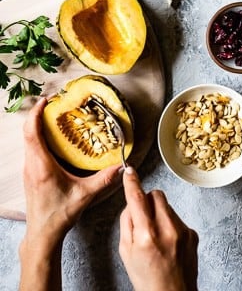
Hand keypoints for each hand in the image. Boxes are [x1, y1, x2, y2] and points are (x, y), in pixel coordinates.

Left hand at [19, 96, 120, 290]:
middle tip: (55, 102)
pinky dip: (39, 136)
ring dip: (37, 125)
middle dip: (38, 114)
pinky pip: (31, 148)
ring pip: (28, 140)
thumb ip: (104, 179)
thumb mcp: (85, 195)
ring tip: (55, 115)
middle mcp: (31, 164)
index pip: (32, 133)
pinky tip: (54, 136)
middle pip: (28, 132)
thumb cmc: (59, 215)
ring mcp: (29, 169)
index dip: (36, 113)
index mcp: (42, 166)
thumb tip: (121, 166)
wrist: (43, 234)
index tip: (46, 100)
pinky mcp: (30, 173)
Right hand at [119, 167, 198, 290]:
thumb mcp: (126, 253)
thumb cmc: (147, 280)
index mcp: (146, 236)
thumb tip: (131, 202)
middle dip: (148, 201)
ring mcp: (183, 231)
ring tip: (157, 237)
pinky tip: (168, 243)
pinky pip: (177, 217)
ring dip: (159, 213)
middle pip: (156, 194)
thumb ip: (127, 224)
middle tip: (144, 218)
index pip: (137, 199)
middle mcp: (167, 230)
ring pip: (167, 205)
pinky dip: (170, 224)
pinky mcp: (193, 233)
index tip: (129, 171)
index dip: (132, 183)